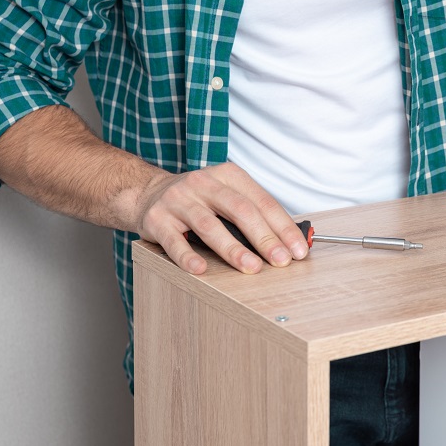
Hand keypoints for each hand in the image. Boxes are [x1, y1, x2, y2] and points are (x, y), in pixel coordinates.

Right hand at [136, 162, 308, 274]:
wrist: (147, 193)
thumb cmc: (198, 200)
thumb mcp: (227, 194)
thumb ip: (254, 214)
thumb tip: (288, 243)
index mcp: (228, 176)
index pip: (263, 201)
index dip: (283, 227)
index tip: (298, 249)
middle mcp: (204, 184)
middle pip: (240, 211)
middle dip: (264, 238)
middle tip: (281, 260)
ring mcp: (178, 200)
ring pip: (210, 225)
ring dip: (233, 249)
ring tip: (251, 267)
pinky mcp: (157, 219)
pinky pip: (174, 240)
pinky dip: (188, 256)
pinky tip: (201, 269)